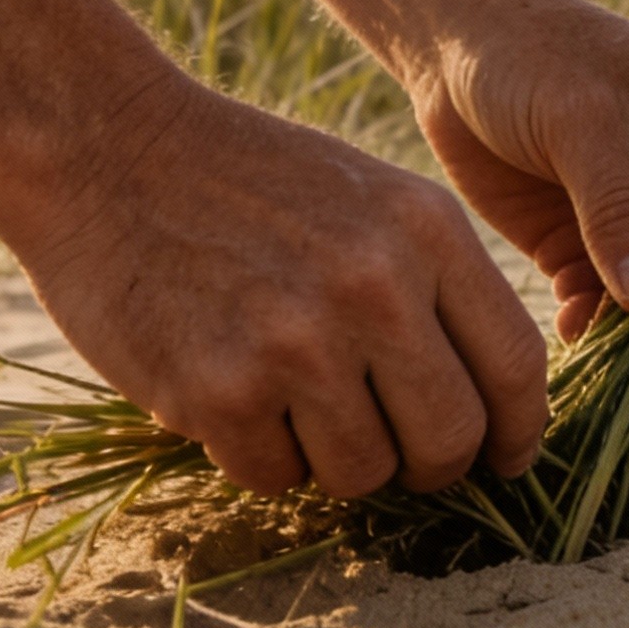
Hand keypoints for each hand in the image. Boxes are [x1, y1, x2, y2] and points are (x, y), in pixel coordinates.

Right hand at [15, 81, 547, 497]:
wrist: (109, 151)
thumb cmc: (252, 181)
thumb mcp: (375, 199)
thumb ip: (438, 286)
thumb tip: (497, 404)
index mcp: (427, 232)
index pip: (517, 366)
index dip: (519, 433)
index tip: (506, 460)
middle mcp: (375, 287)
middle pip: (451, 438)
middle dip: (431, 467)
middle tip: (398, 455)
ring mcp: (296, 342)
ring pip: (364, 472)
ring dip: (336, 459)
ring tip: (295, 398)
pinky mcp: (218, 390)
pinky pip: (275, 476)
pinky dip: (261, 455)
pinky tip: (234, 392)